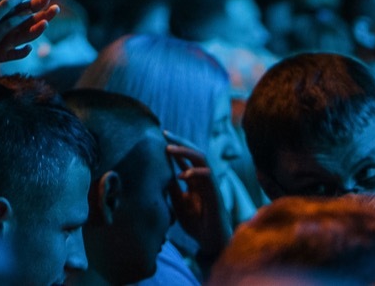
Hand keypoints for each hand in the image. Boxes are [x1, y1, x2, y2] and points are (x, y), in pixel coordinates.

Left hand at [0, 0, 56, 66]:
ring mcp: (8, 43)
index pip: (29, 8)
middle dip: (45, 15)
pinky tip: (28, 49)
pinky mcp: (1, 55)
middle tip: (56, 9)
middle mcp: (13, 30)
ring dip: (37, 31)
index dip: (39, 3)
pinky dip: (21, 53)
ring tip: (45, 24)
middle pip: (33, 21)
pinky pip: (13, 55)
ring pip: (26, 37)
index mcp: (11, 17)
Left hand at [164, 130, 231, 261]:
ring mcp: (211, 185)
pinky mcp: (216, 194)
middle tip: (164, 134)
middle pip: (195, 153)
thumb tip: (158, 172)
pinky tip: (181, 175)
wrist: (211, 241)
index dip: (175, 147)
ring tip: (169, 149)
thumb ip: (172, 187)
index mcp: (195, 180)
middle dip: (180, 142)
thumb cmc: (196, 222)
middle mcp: (204, 179)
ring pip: (202, 160)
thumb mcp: (178, 202)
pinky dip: (195, 173)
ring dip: (185, 152)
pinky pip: (208, 177)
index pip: (186, 158)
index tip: (160, 136)